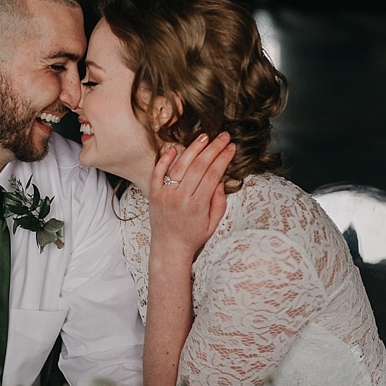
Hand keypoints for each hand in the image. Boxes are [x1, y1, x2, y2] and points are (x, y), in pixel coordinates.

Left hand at [147, 131, 234, 260]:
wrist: (169, 248)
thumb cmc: (194, 236)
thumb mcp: (213, 224)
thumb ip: (219, 203)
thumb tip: (220, 179)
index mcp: (198, 206)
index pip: (213, 174)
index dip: (223, 158)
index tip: (231, 147)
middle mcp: (181, 198)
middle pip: (199, 166)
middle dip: (214, 148)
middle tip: (223, 136)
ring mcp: (166, 194)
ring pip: (180, 165)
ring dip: (193, 149)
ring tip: (205, 137)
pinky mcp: (154, 193)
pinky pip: (158, 172)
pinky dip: (164, 159)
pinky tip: (173, 148)